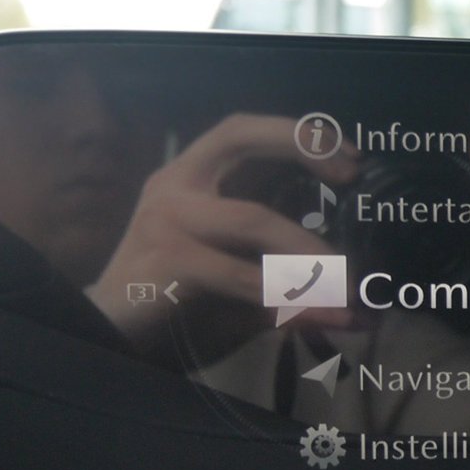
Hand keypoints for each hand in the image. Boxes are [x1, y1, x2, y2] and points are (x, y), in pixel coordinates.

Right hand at [86, 114, 358, 347]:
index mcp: (190, 177)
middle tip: (349, 175)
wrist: (111, 338)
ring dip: (311, 252)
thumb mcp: (241, 273)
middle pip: (239, 138)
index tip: (349, 157)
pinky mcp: (167, 262)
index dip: (297, 134)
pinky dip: (291, 301)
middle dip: (301, 144)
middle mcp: (175, 185)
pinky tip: (325, 316)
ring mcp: (166, 220)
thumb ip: (285, 265)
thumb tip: (359, 287)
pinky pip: (242, 278)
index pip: (242, 131)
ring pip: (254, 219)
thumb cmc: (179, 301)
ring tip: (350, 284)